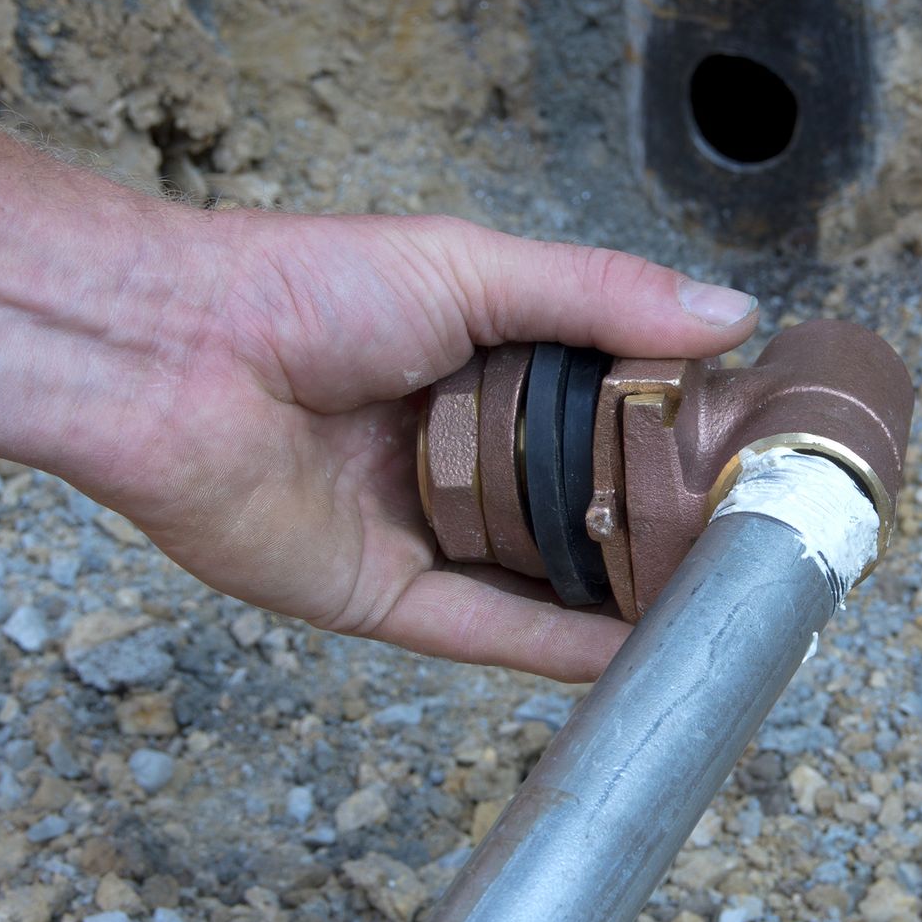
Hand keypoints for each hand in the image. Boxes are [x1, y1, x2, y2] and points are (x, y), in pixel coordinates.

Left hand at [82, 207, 758, 680]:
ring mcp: (425, 526)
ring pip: (545, 575)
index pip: (608, 406)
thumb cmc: (306, 289)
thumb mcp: (475, 269)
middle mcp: (461, 451)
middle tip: (754, 541)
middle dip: (660, 522)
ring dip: (622, 593)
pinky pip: (488, 628)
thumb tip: (732, 314)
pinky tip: (631, 653)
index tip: (754, 452)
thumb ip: (603, 297)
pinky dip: (558, 647)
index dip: (677, 429)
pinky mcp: (384, 595)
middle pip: (582, 499)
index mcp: (483, 363)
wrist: (167, 356)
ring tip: (716, 605)